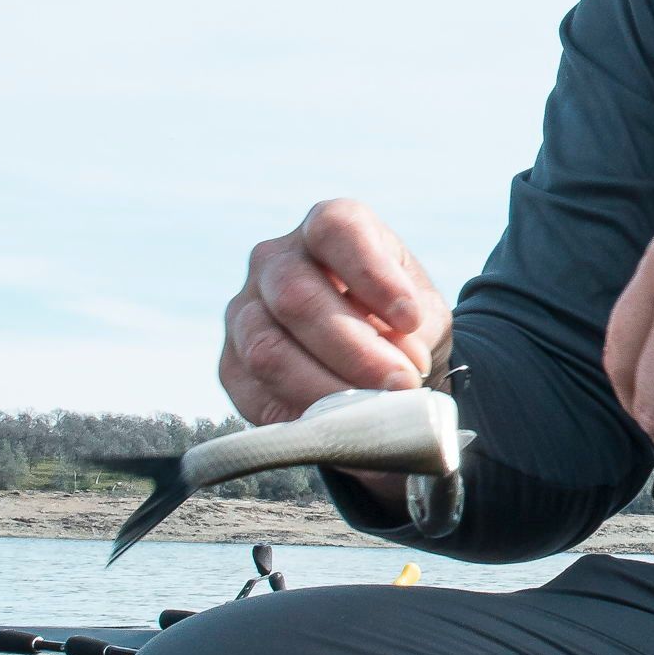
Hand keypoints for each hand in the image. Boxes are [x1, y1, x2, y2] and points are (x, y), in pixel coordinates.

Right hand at [220, 200, 452, 427]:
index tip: (411, 319)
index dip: (372, 274)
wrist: (380, 361)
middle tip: (401, 384)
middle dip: (355, 349)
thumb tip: (399, 368)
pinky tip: (340, 427)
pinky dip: (300, 416)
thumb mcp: (423, 316)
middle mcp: (274, 260)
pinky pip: (253, 394)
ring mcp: (243, 312)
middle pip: (296, 297)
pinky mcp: (230, 365)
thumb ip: (415, 332)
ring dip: (327, 388)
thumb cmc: (404, 325)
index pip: (337, 230)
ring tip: (376, 410)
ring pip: (269, 350)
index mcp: (328, 227)